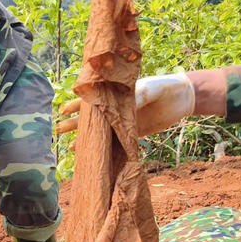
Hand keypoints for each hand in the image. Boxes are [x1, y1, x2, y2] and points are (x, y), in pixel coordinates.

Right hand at [57, 73, 195, 137]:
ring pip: (99, 132)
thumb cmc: (162, 87)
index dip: (76, 105)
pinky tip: (91, 154)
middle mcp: (115, 108)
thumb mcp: (145, 91)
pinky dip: (102, 149)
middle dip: (74, 124)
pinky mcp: (131, 134)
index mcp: (114, 95)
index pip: (90, 100)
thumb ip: (129, 101)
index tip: (62, 111)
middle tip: (57, 130)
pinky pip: (112, 143)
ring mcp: (122, 122)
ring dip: (85, 139)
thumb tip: (114, 114)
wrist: (182, 98)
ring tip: (70, 147)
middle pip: (90, 118)